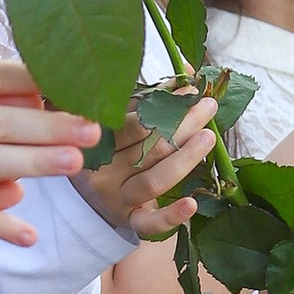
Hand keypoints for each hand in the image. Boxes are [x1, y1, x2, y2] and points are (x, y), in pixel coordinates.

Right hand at [74, 92, 220, 237]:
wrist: (84, 197)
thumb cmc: (107, 148)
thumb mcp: (117, 118)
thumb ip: (146, 96)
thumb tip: (186, 69)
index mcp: (97, 142)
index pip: (130, 124)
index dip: (162, 106)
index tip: (188, 90)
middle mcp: (105, 172)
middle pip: (148, 148)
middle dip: (182, 124)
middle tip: (208, 106)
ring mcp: (117, 199)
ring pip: (154, 180)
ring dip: (185, 158)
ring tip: (209, 137)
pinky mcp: (130, 221)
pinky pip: (150, 224)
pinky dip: (171, 216)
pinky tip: (192, 204)